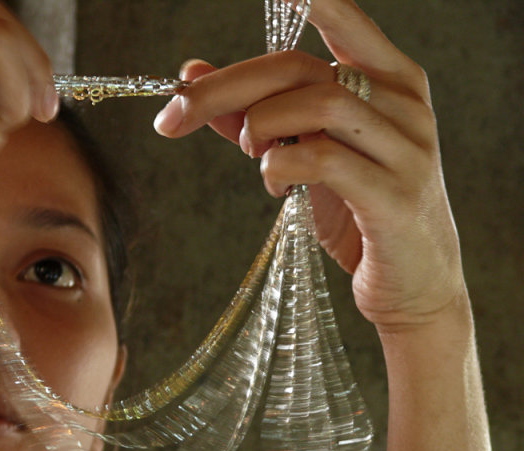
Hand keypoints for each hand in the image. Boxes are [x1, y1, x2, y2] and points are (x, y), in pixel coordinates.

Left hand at [153, 0, 465, 333]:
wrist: (414, 285)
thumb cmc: (359, 210)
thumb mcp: (308, 155)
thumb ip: (255, 111)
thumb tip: (191, 73)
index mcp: (388, 79)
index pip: (343, 17)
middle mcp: (402, 102)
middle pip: (298, 69)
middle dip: (223, 89)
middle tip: (174, 115)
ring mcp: (405, 148)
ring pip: (316, 104)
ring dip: (259, 127)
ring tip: (251, 155)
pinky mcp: (394, 196)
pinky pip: (324, 159)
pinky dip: (280, 166)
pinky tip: (275, 184)